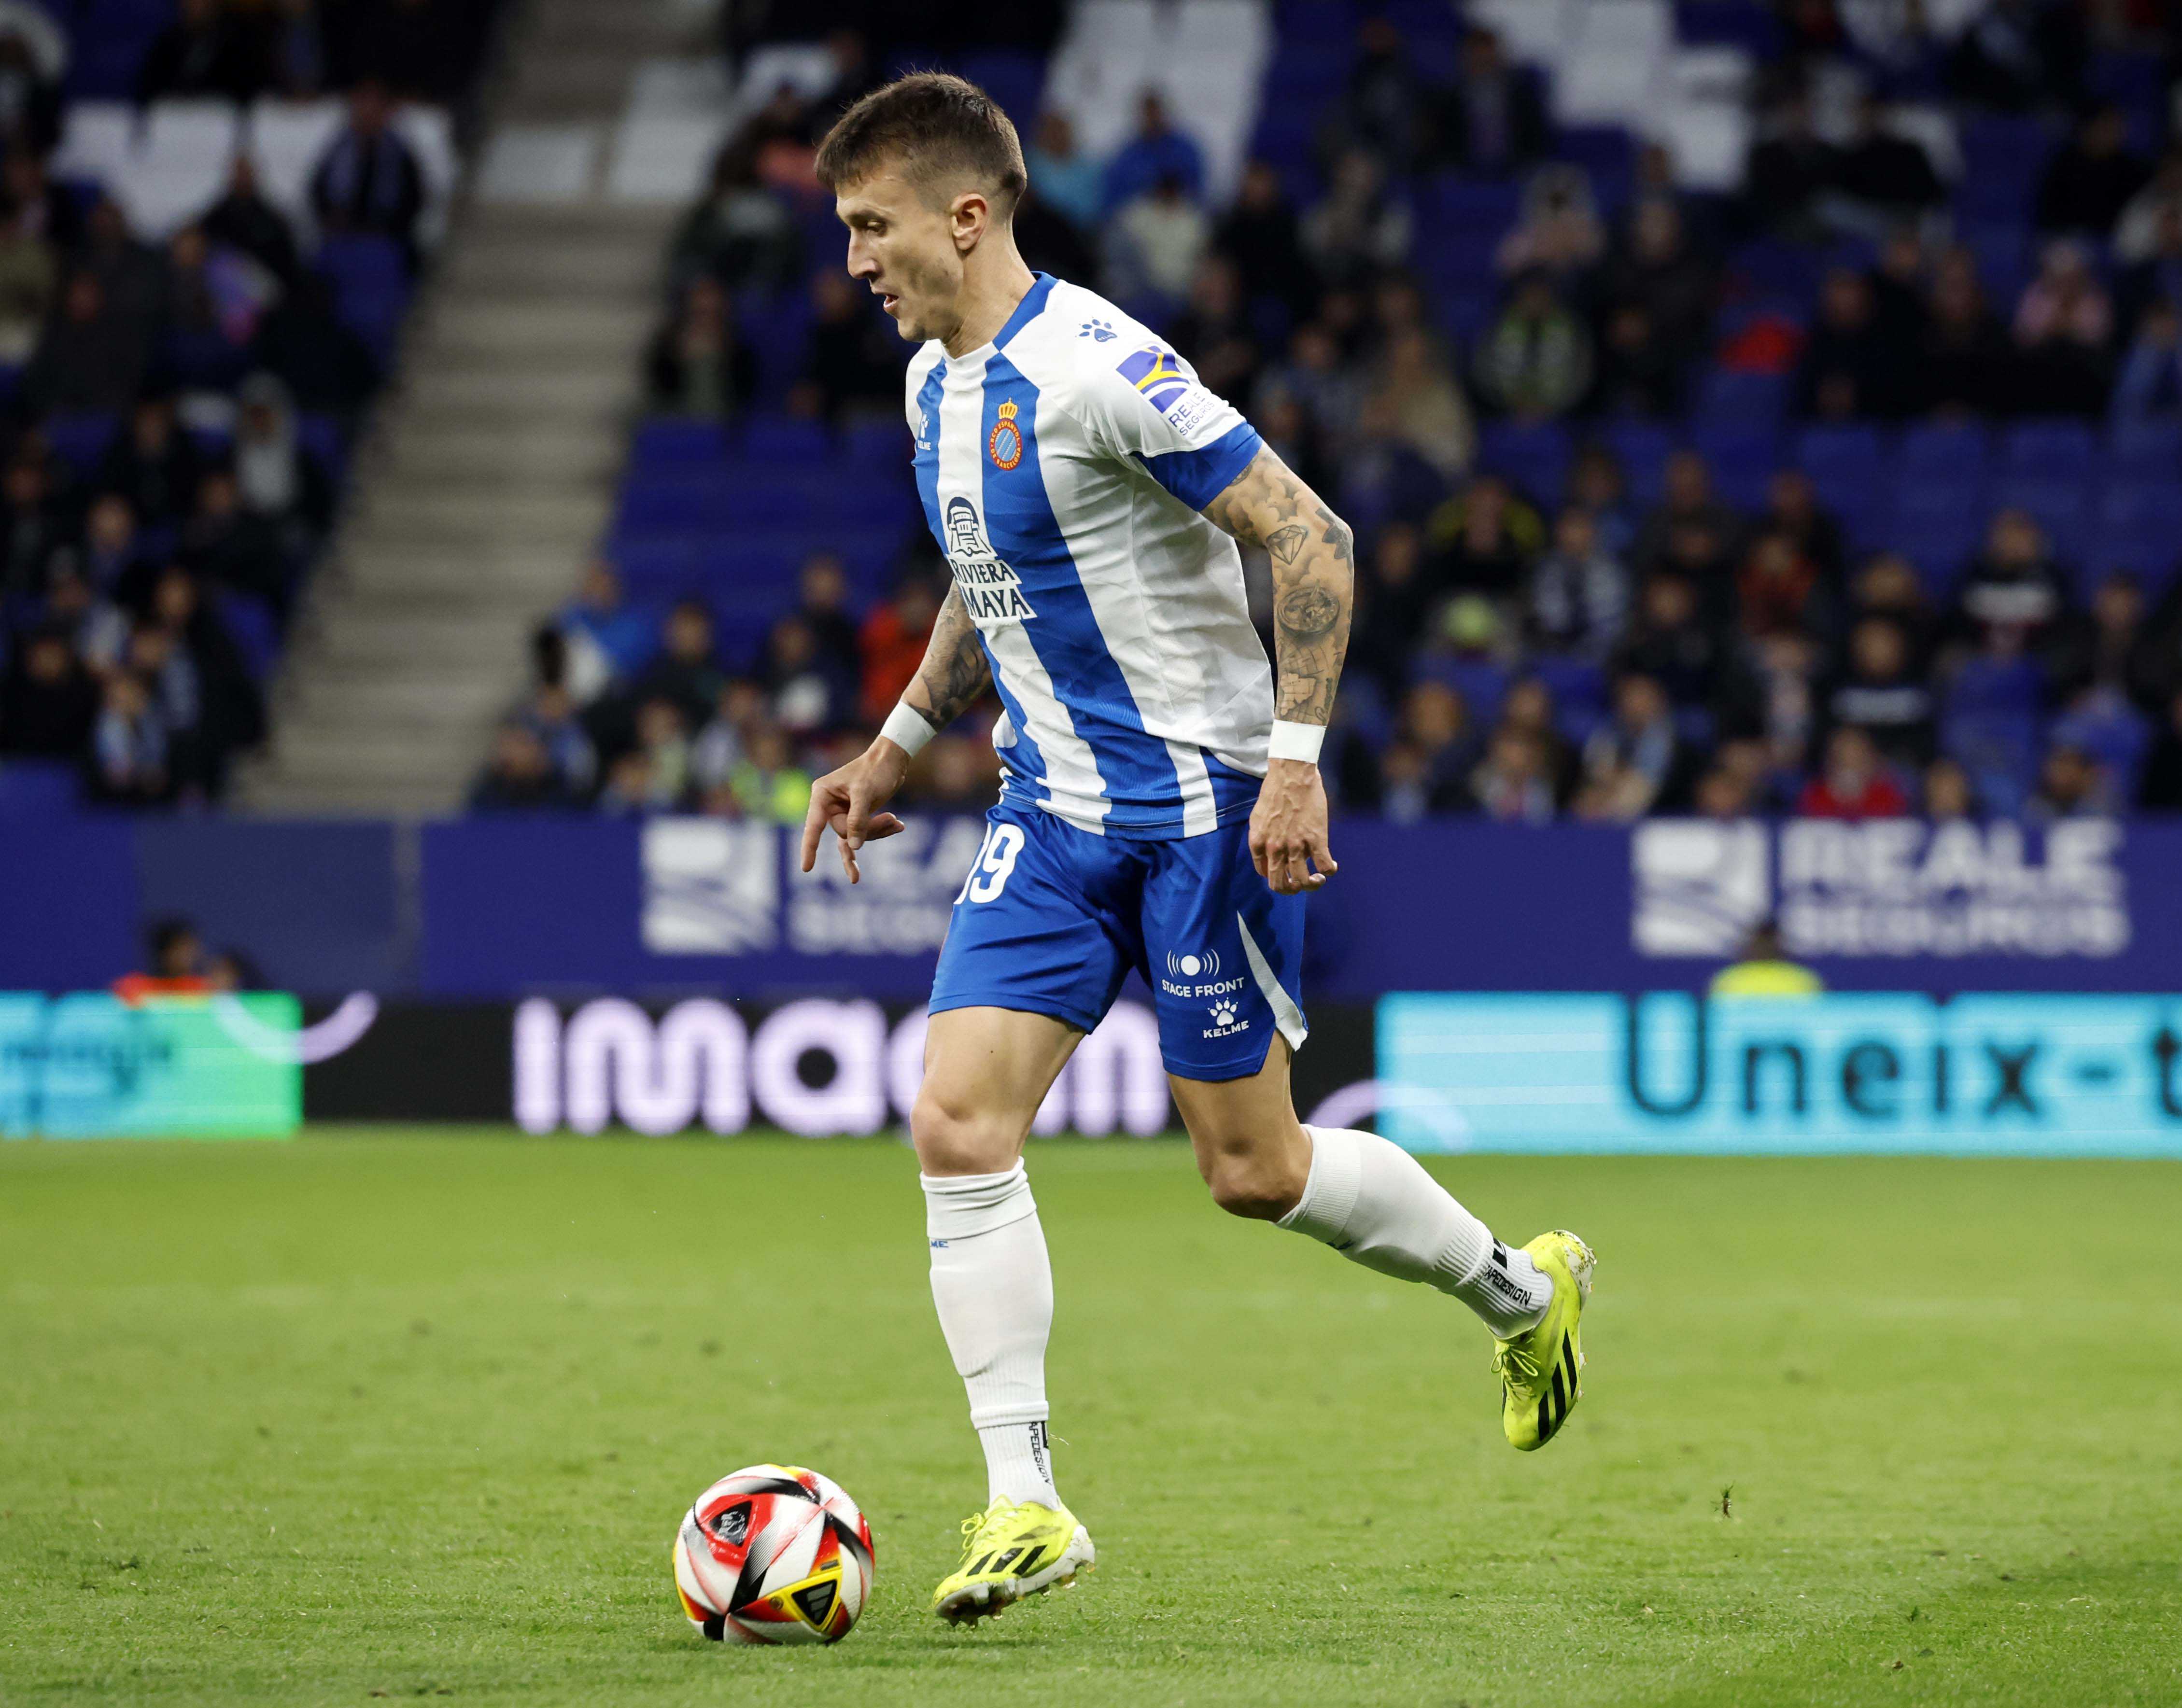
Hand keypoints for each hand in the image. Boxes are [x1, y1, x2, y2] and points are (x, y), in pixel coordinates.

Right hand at [799, 738, 911, 883]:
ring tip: (897, 823)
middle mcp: (828, 804)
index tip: (806, 869)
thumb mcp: (866, 793)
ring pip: (855, 837)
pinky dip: (880, 832)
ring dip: (877, 831)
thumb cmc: (876, 770)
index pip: (813, 826)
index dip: (809, 848)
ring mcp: (842, 812)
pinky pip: (863, 834)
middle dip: (868, 830)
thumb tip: (854, 847)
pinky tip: (898, 826)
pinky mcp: (856, 816)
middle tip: (892, 819)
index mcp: (822, 794)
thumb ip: (857, 820)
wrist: (892, 760)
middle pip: (843, 833)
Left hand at [1249, 757, 1338, 895]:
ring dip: (1312, 884)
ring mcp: (1295, 846)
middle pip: (1280, 885)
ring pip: (1302, 881)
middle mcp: (1274, 849)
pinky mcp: (1315, 840)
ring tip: (1318, 878)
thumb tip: (1269, 854)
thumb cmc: (1275, 791)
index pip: (1263, 872)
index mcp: (1258, 843)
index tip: (1285, 870)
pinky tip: (1332, 866)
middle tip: (1300, 884)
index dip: (1275, 874)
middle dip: (1290, 889)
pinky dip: (1329, 871)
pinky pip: (1324, 867)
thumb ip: (1262, 837)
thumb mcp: (1258, 817)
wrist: (1292, 774)